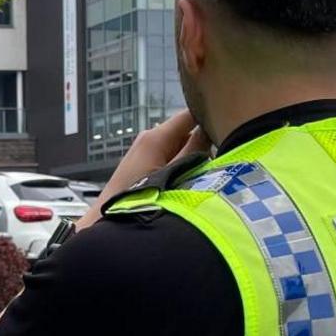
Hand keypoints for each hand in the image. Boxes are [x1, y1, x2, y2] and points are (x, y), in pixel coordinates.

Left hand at [78, 110, 203, 232]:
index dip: (209, 120)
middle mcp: (148, 138)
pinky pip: (168, 159)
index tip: (225, 133)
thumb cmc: (138, 199)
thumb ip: (195, 151)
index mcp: (155, 136)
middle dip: (200, 147)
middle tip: (208, 168)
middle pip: (186, 133)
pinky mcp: (142, 163)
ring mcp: (144, 151)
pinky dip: (178, 168)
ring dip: (189, 160)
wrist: (109, 221)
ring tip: (192, 181)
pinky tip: (180, 186)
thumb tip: (209, 130)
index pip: (190, 114)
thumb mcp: (175, 174)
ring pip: (178, 148)